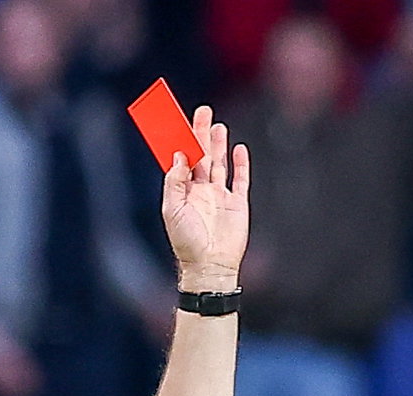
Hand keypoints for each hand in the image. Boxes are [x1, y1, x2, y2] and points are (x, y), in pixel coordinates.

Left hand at [160, 108, 248, 287]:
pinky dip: (240, 164)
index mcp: (183, 192)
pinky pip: (240, 180)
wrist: (210, 265)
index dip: (181, 141)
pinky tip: (238, 149)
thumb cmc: (187, 242)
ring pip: (219, 163)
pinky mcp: (237, 204)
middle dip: (201, 133)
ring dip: (218, 144)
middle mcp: (201, 191)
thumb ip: (175, 181)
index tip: (179, 121)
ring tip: (217, 126)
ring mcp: (220, 197)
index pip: (182, 159)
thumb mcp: (172, 210)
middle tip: (202, 112)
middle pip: (201, 155)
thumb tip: (179, 155)